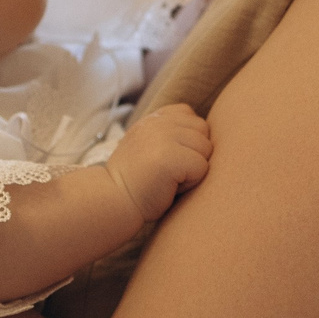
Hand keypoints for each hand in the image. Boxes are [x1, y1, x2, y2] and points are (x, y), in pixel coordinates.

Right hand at [104, 103, 213, 222]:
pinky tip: (170, 187)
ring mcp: (163, 137)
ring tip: (169, 179)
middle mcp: (158, 123)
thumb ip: (169, 133)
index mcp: (154, 119)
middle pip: (203, 131)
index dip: (188, 140)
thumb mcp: (147, 145)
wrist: (113, 200)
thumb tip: (202, 131)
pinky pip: (202, 167)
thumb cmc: (136, 181)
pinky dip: (190, 183)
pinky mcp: (169, 157)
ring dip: (193, 170)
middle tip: (169, 171)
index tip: (168, 157)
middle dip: (194, 154)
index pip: (192, 117)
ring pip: (205, 149)